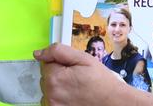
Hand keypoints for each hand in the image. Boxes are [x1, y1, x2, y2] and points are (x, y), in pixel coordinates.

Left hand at [33, 44, 152, 105]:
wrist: (113, 102)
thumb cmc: (101, 81)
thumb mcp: (83, 58)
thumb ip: (59, 52)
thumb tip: (38, 53)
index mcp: (55, 77)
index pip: (46, 63)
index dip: (60, 63)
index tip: (73, 68)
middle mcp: (51, 94)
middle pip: (46, 77)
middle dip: (58, 74)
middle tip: (76, 78)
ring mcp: (53, 105)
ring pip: (47, 89)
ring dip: (57, 87)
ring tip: (75, 89)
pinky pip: (50, 101)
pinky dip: (59, 98)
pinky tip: (72, 97)